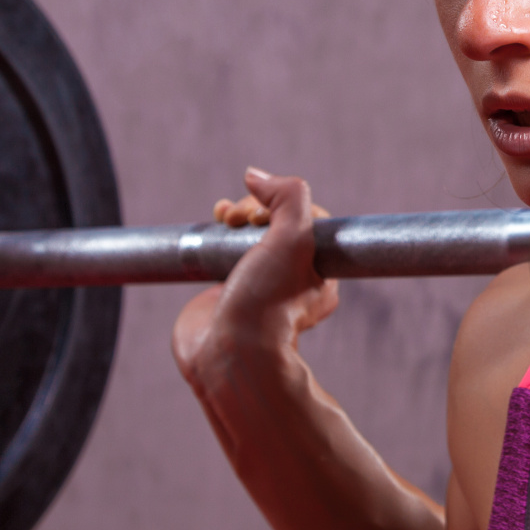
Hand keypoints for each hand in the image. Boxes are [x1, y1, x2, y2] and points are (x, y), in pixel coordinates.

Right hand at [172, 168, 339, 392]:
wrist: (228, 353)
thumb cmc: (269, 302)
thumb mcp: (295, 238)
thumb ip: (288, 197)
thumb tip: (256, 175)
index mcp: (317, 273)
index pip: (305, 219)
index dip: (281, 204)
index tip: (262, 212)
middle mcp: (288, 280)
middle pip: (272, 223)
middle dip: (253, 208)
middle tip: (238, 220)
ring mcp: (254, 285)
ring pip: (246, 235)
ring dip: (234, 215)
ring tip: (223, 218)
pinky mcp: (224, 291)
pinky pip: (223, 252)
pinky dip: (216, 233)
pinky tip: (212, 224)